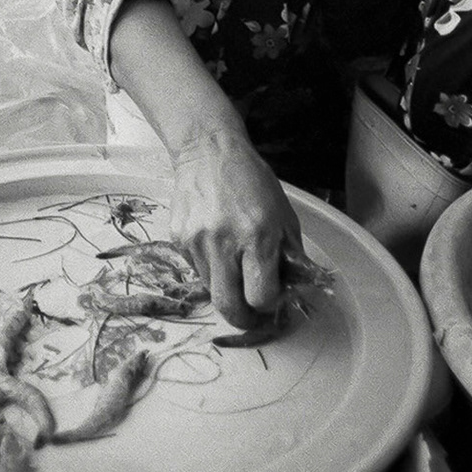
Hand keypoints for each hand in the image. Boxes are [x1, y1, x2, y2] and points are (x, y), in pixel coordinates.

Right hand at [168, 128, 300, 327]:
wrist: (208, 152)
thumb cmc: (253, 182)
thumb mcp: (284, 216)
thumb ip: (291, 257)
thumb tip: (293, 291)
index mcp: (256, 236)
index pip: (261, 297)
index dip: (269, 305)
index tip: (272, 299)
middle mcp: (223, 243)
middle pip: (229, 308)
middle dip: (244, 319)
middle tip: (252, 313)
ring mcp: (196, 242)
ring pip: (211, 291)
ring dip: (227, 289)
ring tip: (236, 266)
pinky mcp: (178, 240)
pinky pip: (196, 270)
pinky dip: (211, 269)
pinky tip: (218, 245)